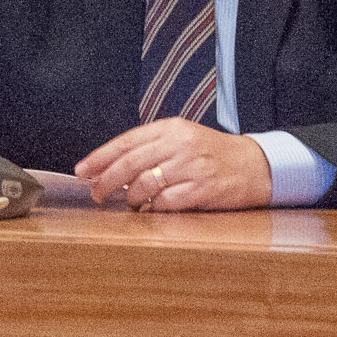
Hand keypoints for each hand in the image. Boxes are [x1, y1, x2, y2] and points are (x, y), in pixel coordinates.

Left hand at [74, 118, 271, 211]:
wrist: (254, 165)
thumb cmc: (212, 154)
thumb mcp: (183, 139)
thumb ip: (151, 147)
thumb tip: (110, 167)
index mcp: (173, 127)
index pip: (127, 141)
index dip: (100, 157)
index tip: (82, 171)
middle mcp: (181, 144)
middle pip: (130, 163)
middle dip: (106, 181)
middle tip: (96, 193)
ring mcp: (193, 167)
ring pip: (144, 184)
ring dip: (131, 198)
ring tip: (131, 202)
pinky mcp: (202, 189)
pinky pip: (165, 203)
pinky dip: (153, 208)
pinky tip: (153, 208)